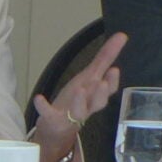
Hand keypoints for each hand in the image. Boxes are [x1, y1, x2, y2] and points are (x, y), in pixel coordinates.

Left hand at [31, 31, 125, 161]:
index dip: (112, 82)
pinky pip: (49, 114)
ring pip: (78, 111)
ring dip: (79, 101)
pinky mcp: (53, 120)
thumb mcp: (90, 77)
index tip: (114, 70)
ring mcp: (70, 115)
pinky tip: (39, 98)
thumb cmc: (77, 99)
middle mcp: (86, 106)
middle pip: (97, 103)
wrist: (57, 126)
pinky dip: (44, 107)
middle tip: (101, 82)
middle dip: (100, 93)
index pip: (108, 90)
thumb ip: (105, 58)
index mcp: (95, 95)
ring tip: (79, 90)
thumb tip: (122, 35)